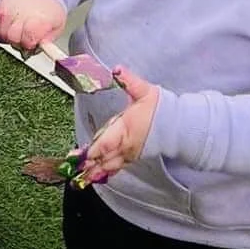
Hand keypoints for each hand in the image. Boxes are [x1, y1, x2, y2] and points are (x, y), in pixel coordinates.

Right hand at [0, 0, 67, 51]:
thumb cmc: (48, 8)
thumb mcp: (58, 24)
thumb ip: (49, 39)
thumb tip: (41, 47)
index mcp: (39, 19)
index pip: (28, 40)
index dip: (29, 44)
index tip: (33, 41)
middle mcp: (22, 14)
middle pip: (13, 38)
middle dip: (19, 41)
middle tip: (25, 36)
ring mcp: (9, 11)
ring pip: (2, 34)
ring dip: (9, 36)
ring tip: (19, 29)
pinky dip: (0, 30)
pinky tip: (10, 26)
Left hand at [80, 69, 158, 183]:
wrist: (179, 126)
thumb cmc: (162, 109)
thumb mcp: (145, 92)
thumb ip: (130, 81)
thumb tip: (118, 69)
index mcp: (125, 128)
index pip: (105, 143)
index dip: (92, 151)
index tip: (79, 156)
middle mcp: (125, 144)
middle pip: (102, 157)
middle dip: (86, 165)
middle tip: (70, 171)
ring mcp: (128, 154)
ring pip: (108, 165)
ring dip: (93, 172)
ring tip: (78, 179)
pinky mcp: (131, 158)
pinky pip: (115, 168)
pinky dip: (104, 173)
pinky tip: (92, 178)